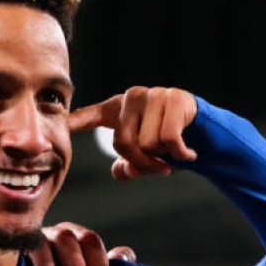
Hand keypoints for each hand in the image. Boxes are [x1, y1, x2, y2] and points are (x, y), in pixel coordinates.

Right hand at [27, 222, 136, 265]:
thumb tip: (123, 256)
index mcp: (78, 239)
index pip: (90, 241)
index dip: (98, 261)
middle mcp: (56, 237)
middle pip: (66, 239)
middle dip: (75, 264)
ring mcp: (34, 244)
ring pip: (42, 244)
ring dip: (49, 264)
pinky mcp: (16, 255)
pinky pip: (20, 253)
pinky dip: (27, 265)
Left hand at [69, 86, 197, 181]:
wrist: (208, 136)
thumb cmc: (171, 146)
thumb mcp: (146, 159)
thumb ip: (129, 167)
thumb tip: (121, 170)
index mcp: (117, 111)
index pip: (89, 116)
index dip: (72, 122)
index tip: (57, 125)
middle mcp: (131, 98)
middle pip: (122, 143)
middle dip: (143, 162)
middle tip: (161, 167)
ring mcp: (153, 95)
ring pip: (147, 143)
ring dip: (165, 157)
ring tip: (176, 153)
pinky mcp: (174, 99)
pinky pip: (168, 139)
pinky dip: (180, 153)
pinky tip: (189, 153)